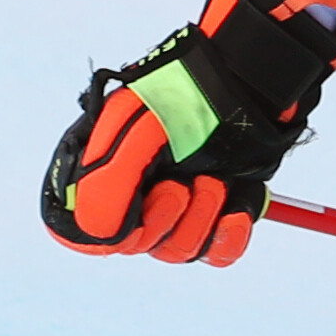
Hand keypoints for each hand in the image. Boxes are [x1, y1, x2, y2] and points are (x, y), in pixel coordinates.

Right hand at [40, 0, 335, 264]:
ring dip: (199, 220)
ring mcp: (178, 204)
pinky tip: (235, 211)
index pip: (86, 232)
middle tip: (181, 184)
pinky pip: (216, 253)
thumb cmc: (186, 95)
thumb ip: (108, 186)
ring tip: (214, 180)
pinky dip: (227, 237)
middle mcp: (137, 192)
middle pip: (137, 246)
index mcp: (103, 171)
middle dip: (164, 220)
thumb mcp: (135, 132)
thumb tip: (104, 238)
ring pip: (177, 250)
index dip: (109, 234)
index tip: (135, 215)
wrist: (249, 82)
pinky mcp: (217, 213)